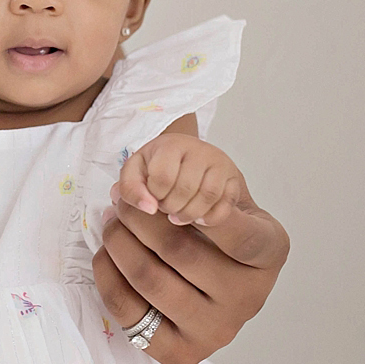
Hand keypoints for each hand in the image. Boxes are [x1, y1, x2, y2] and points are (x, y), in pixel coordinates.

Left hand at [92, 183, 289, 363]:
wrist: (216, 284)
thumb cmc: (215, 231)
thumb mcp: (225, 201)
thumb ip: (196, 192)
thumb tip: (134, 191)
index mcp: (269, 253)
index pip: (239, 235)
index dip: (196, 210)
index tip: (162, 196)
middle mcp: (249, 297)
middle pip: (179, 251)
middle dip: (136, 218)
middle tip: (120, 202)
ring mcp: (217, 330)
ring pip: (149, 279)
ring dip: (118, 243)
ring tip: (110, 224)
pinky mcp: (181, 353)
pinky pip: (129, 309)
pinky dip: (107, 274)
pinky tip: (107, 254)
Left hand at [114, 133, 244, 226]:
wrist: (185, 158)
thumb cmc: (157, 166)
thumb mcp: (135, 172)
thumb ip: (130, 189)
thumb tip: (149, 209)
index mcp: (171, 144)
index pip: (162, 177)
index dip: (155, 196)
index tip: (153, 198)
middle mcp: (200, 149)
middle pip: (185, 189)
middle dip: (171, 207)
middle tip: (166, 209)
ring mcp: (220, 163)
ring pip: (208, 196)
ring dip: (190, 214)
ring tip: (179, 216)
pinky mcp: (234, 178)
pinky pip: (227, 205)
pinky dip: (211, 218)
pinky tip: (199, 219)